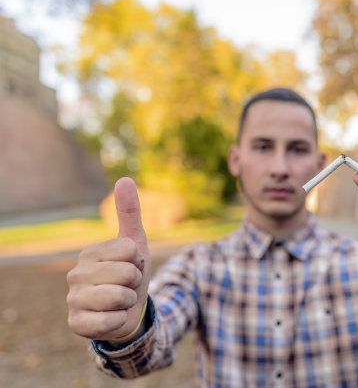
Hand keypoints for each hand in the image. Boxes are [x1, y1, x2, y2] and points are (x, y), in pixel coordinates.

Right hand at [66, 177, 150, 340]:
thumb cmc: (129, 274)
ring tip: (120, 301)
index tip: (131, 266)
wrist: (126, 310)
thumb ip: (129, 212)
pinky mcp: (76, 323)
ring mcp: (73, 299)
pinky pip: (110, 321)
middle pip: (128, 273)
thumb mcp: (135, 243)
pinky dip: (119, 320)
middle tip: (126, 286)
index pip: (131, 250)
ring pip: (120, 297)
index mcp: (90, 252)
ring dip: (128, 301)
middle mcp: (76, 274)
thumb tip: (124, 179)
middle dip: (135, 283)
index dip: (139, 261)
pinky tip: (111, 317)